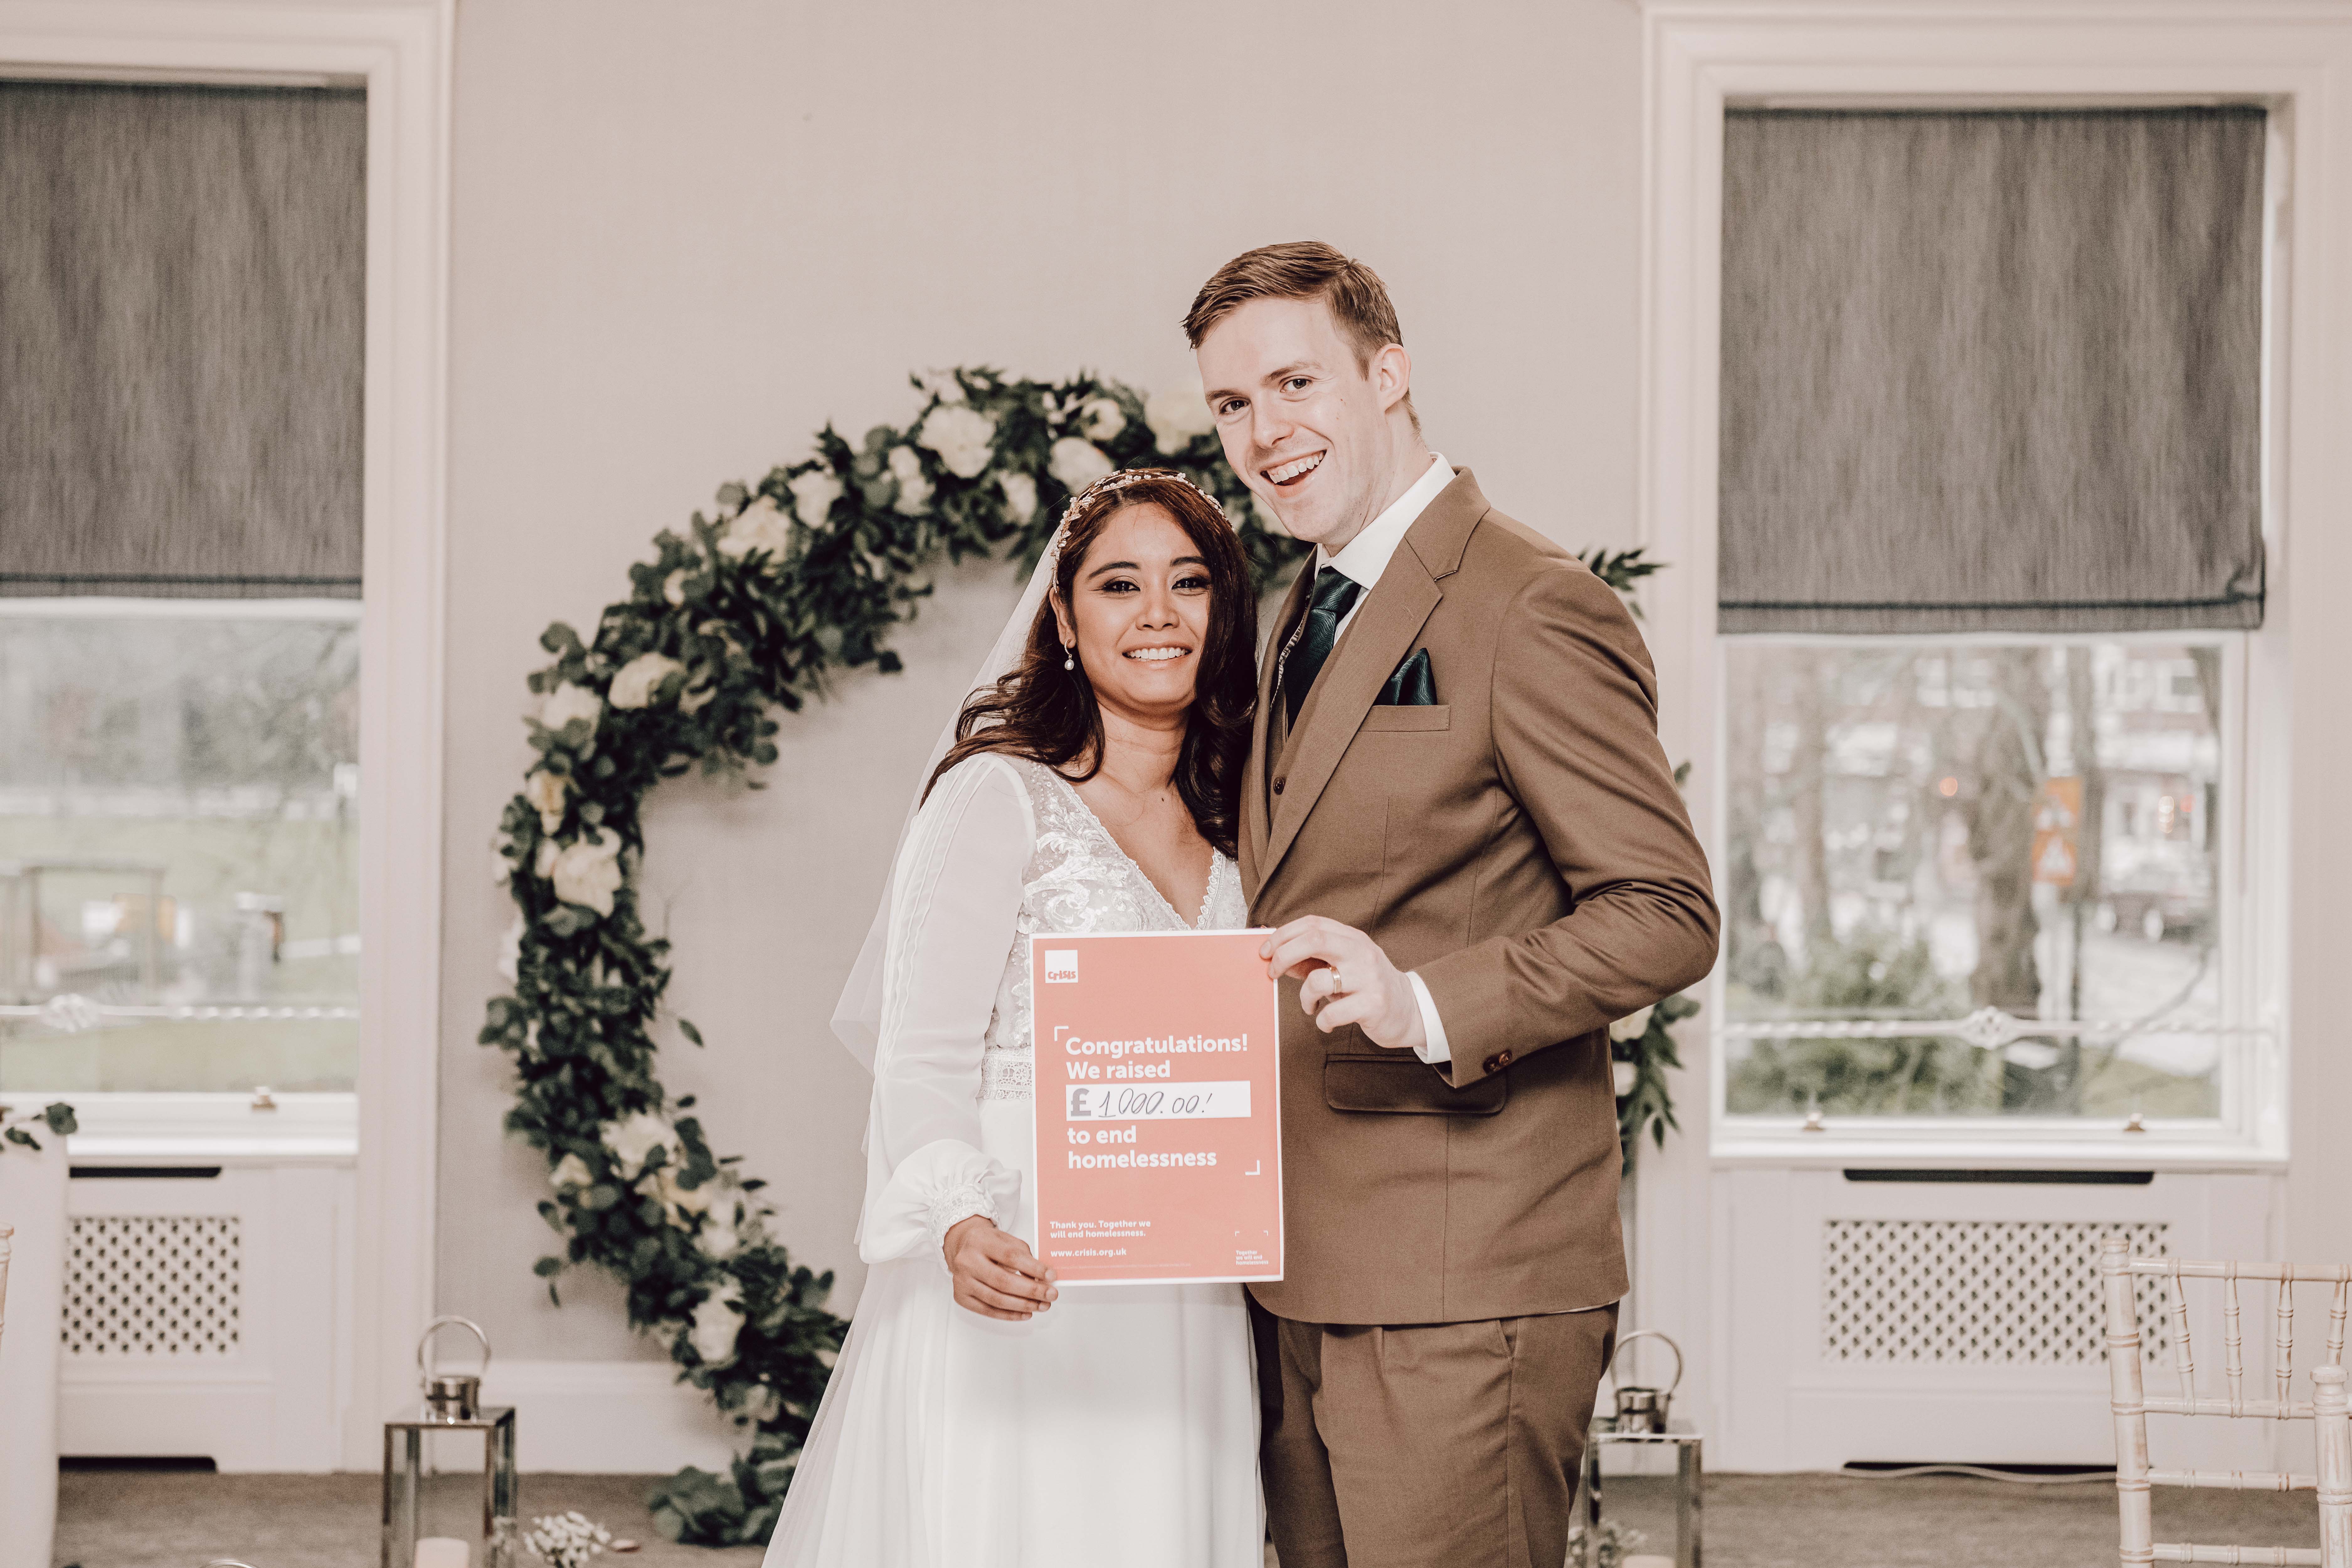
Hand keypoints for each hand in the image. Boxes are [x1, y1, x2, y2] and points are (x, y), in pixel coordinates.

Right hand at [943, 1215, 1057, 1320]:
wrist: (963, 1246)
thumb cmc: (989, 1243)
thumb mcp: (1007, 1241)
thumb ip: (1025, 1257)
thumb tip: (1043, 1280)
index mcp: (981, 1241)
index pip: (1010, 1256)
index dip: (1033, 1268)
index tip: (1051, 1276)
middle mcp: (967, 1261)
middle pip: (1003, 1281)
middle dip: (1031, 1291)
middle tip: (1051, 1295)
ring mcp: (962, 1280)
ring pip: (996, 1299)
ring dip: (1023, 1305)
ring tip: (1042, 1306)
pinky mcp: (961, 1296)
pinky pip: (987, 1310)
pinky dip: (1009, 1314)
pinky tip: (1025, 1313)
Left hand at [1260, 915, 1425, 1052]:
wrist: (1409, 1009)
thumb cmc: (1365, 986)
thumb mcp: (1341, 966)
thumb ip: (1310, 959)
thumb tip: (1274, 956)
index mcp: (1352, 938)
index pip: (1312, 924)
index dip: (1283, 934)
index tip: (1265, 951)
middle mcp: (1362, 953)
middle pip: (1314, 939)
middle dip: (1284, 955)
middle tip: (1272, 972)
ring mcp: (1369, 978)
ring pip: (1319, 980)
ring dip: (1304, 997)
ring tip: (1311, 1005)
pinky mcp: (1373, 1005)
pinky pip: (1332, 1012)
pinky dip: (1321, 1021)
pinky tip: (1326, 1023)